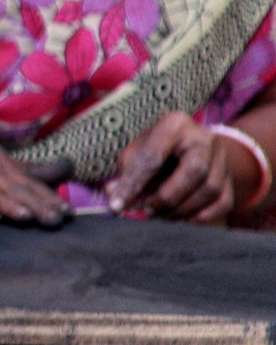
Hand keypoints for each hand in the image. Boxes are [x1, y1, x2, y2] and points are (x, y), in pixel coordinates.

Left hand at [106, 112, 234, 223]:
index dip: (134, 184)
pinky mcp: (231, 179)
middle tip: (147, 210)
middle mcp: (204, 138)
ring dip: (182, 209)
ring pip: (211, 189)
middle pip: (195, 171)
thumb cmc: (156, 148)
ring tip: (160, 215)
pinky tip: (180, 219)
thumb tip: (113, 195)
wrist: (190, 146)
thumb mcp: (137, 151)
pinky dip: (200, 217)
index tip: (117, 206)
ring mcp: (222, 158)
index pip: (154, 156)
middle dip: (168, 197)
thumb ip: (126, 172)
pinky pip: (223, 203)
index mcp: (174, 125)